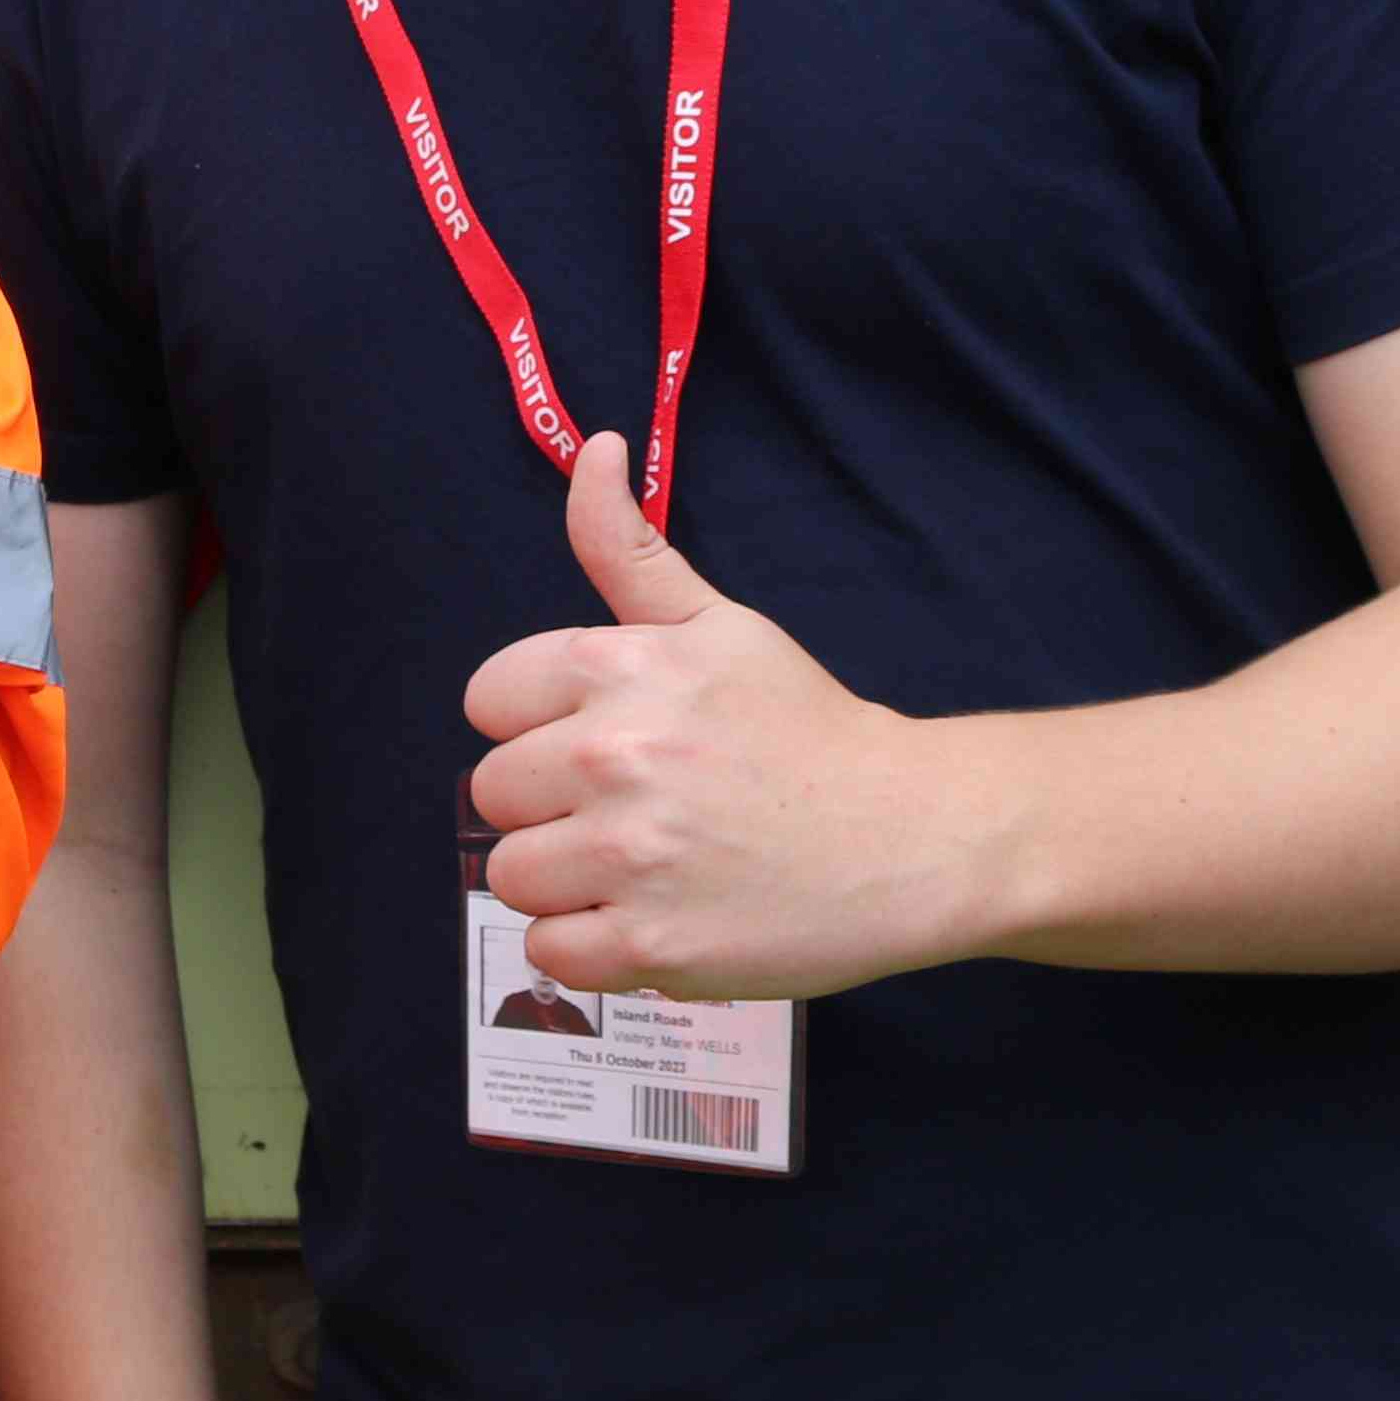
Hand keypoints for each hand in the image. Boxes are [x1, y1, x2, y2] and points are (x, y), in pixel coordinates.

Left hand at [459, 435, 1032, 1001]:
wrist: (911, 835)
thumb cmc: (806, 728)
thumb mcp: (719, 623)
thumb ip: (628, 547)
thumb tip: (593, 446)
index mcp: (617, 669)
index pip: (488, 701)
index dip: (539, 725)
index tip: (603, 742)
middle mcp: (612, 757)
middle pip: (495, 792)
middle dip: (551, 806)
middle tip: (636, 810)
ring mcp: (630, 857)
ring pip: (513, 877)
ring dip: (565, 883)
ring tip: (645, 868)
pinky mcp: (650, 944)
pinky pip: (550, 954)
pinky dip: (590, 949)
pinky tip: (651, 918)